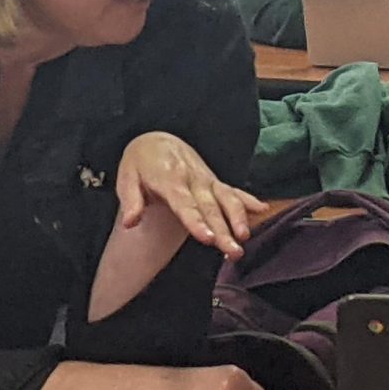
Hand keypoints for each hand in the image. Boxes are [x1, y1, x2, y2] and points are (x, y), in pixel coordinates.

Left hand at [116, 131, 266, 259]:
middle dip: (223, 229)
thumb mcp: (127, 177)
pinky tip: (262, 209)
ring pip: (226, 198)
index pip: (184, 204)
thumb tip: (130, 222)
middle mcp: (192, 179)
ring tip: (245, 236)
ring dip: (238, 217)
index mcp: (169, 179)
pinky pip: (233, 189)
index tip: (207, 238)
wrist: (156, 138)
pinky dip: (248, 199)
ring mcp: (206, 179)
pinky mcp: (213, 180)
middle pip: (210, 207)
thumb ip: (131, 200)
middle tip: (234, 251)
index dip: (196, 222)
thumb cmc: (140, 162)